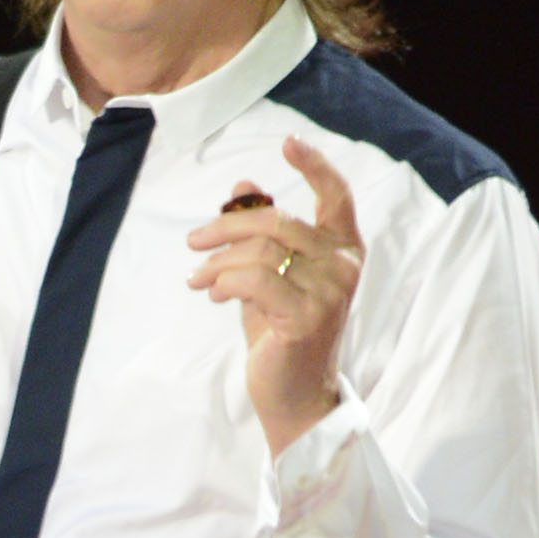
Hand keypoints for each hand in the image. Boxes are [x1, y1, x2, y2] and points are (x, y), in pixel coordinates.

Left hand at [185, 134, 363, 456]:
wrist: (294, 395)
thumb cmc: (282, 333)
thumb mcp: (269, 276)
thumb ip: (261, 234)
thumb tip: (241, 189)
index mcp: (344, 251)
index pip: (338, 196)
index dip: (315, 165)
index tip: (290, 142)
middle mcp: (345, 267)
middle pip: (277, 222)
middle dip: (225, 227)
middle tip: (193, 242)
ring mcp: (331, 292)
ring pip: (260, 251)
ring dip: (216, 262)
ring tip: (197, 279)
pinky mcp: (307, 317)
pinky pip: (252, 281)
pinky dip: (223, 282)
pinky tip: (212, 295)